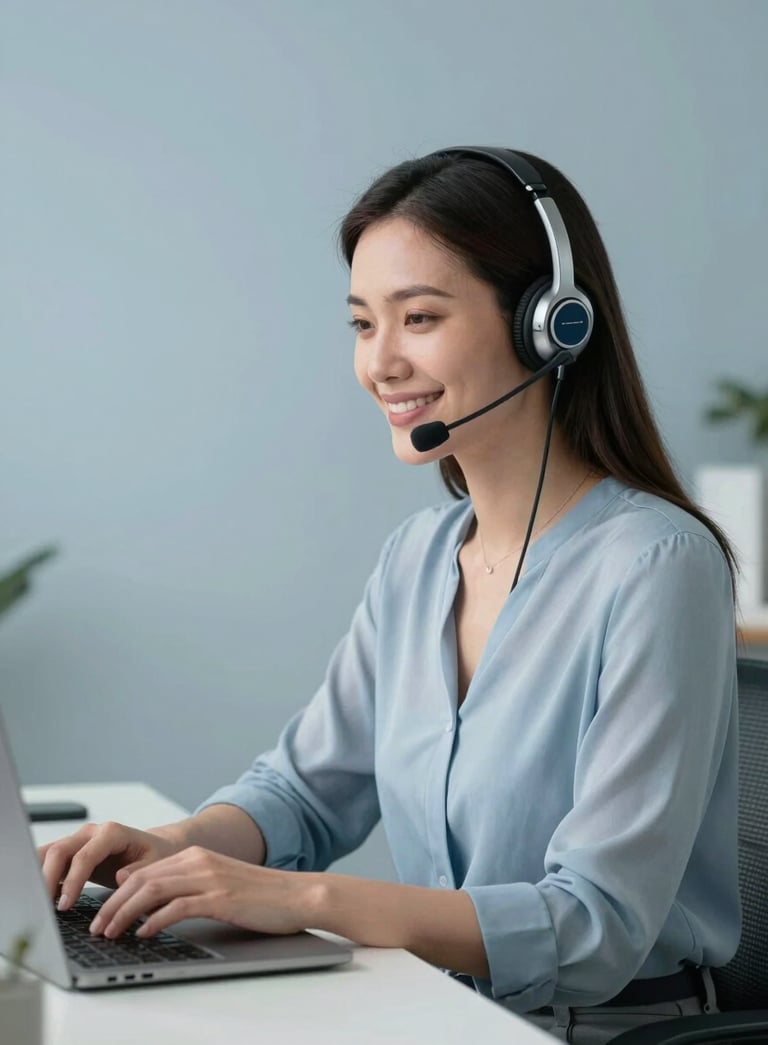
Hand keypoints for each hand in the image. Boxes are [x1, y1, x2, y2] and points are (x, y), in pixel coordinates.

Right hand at [38, 821, 182, 909]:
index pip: (84, 856)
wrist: (156, 846)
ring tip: (36, 902)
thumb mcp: (155, 864)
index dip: (73, 881)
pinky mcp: (73, 851)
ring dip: (38, 875)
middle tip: (44, 907)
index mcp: (112, 833)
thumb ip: (139, 871)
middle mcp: (92, 832)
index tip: (66, 905)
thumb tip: (120, 878)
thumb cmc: (156, 855)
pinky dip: (41, 875)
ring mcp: (80, 839)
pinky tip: (41, 896)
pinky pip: (50, 859)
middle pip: (59, 850)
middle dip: (47, 879)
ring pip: (49, 852)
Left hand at [88, 847, 318, 939]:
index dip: (116, 893)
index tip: (101, 913)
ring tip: (110, 933)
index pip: (143, 870)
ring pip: (152, 890)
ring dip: (124, 913)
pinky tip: (143, 934)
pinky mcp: (219, 897)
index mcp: (196, 854)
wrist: (298, 894)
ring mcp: (209, 877)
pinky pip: (176, 907)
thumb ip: (185, 884)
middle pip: (141, 878)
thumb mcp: (217, 883)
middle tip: (96, 926)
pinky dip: (154, 921)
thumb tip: (146, 900)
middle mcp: (199, 860)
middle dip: (112, 904)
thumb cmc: (261, 895)